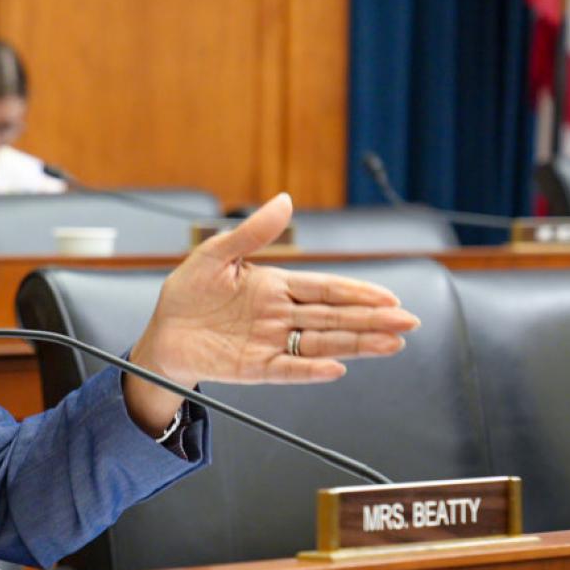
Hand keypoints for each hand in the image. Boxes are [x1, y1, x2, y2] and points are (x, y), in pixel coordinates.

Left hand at [125, 193, 421, 421]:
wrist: (161, 333)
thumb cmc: (187, 294)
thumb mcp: (215, 254)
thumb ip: (252, 232)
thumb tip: (285, 201)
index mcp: (275, 287)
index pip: (325, 289)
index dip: (358, 293)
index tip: (389, 298)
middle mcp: (280, 317)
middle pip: (333, 318)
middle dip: (371, 320)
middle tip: (408, 323)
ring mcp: (270, 343)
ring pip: (322, 343)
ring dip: (356, 344)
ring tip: (391, 344)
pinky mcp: (255, 368)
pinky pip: (288, 369)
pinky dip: (311, 369)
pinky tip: (337, 367)